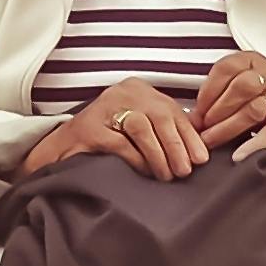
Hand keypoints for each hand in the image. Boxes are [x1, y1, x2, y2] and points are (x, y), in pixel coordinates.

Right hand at [22, 77, 208, 179]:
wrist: (64, 147)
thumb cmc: (109, 137)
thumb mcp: (141, 125)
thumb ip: (166, 128)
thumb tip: (201, 143)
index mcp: (138, 89)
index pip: (171, 109)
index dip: (189, 135)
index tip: (201, 158)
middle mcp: (122, 92)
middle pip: (159, 115)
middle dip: (177, 146)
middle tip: (185, 171)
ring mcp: (104, 107)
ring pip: (141, 126)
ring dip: (159, 154)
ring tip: (167, 175)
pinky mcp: (89, 128)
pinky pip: (120, 143)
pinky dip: (137, 159)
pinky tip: (144, 172)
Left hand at [192, 50, 265, 164]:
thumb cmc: (259, 100)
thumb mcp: (238, 90)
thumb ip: (215, 98)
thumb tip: (190, 119)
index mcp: (253, 61)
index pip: (226, 68)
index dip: (208, 90)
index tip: (197, 110)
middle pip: (241, 87)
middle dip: (217, 109)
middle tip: (202, 128)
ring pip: (253, 109)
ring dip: (228, 127)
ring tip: (211, 140)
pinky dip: (252, 145)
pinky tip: (237, 156)